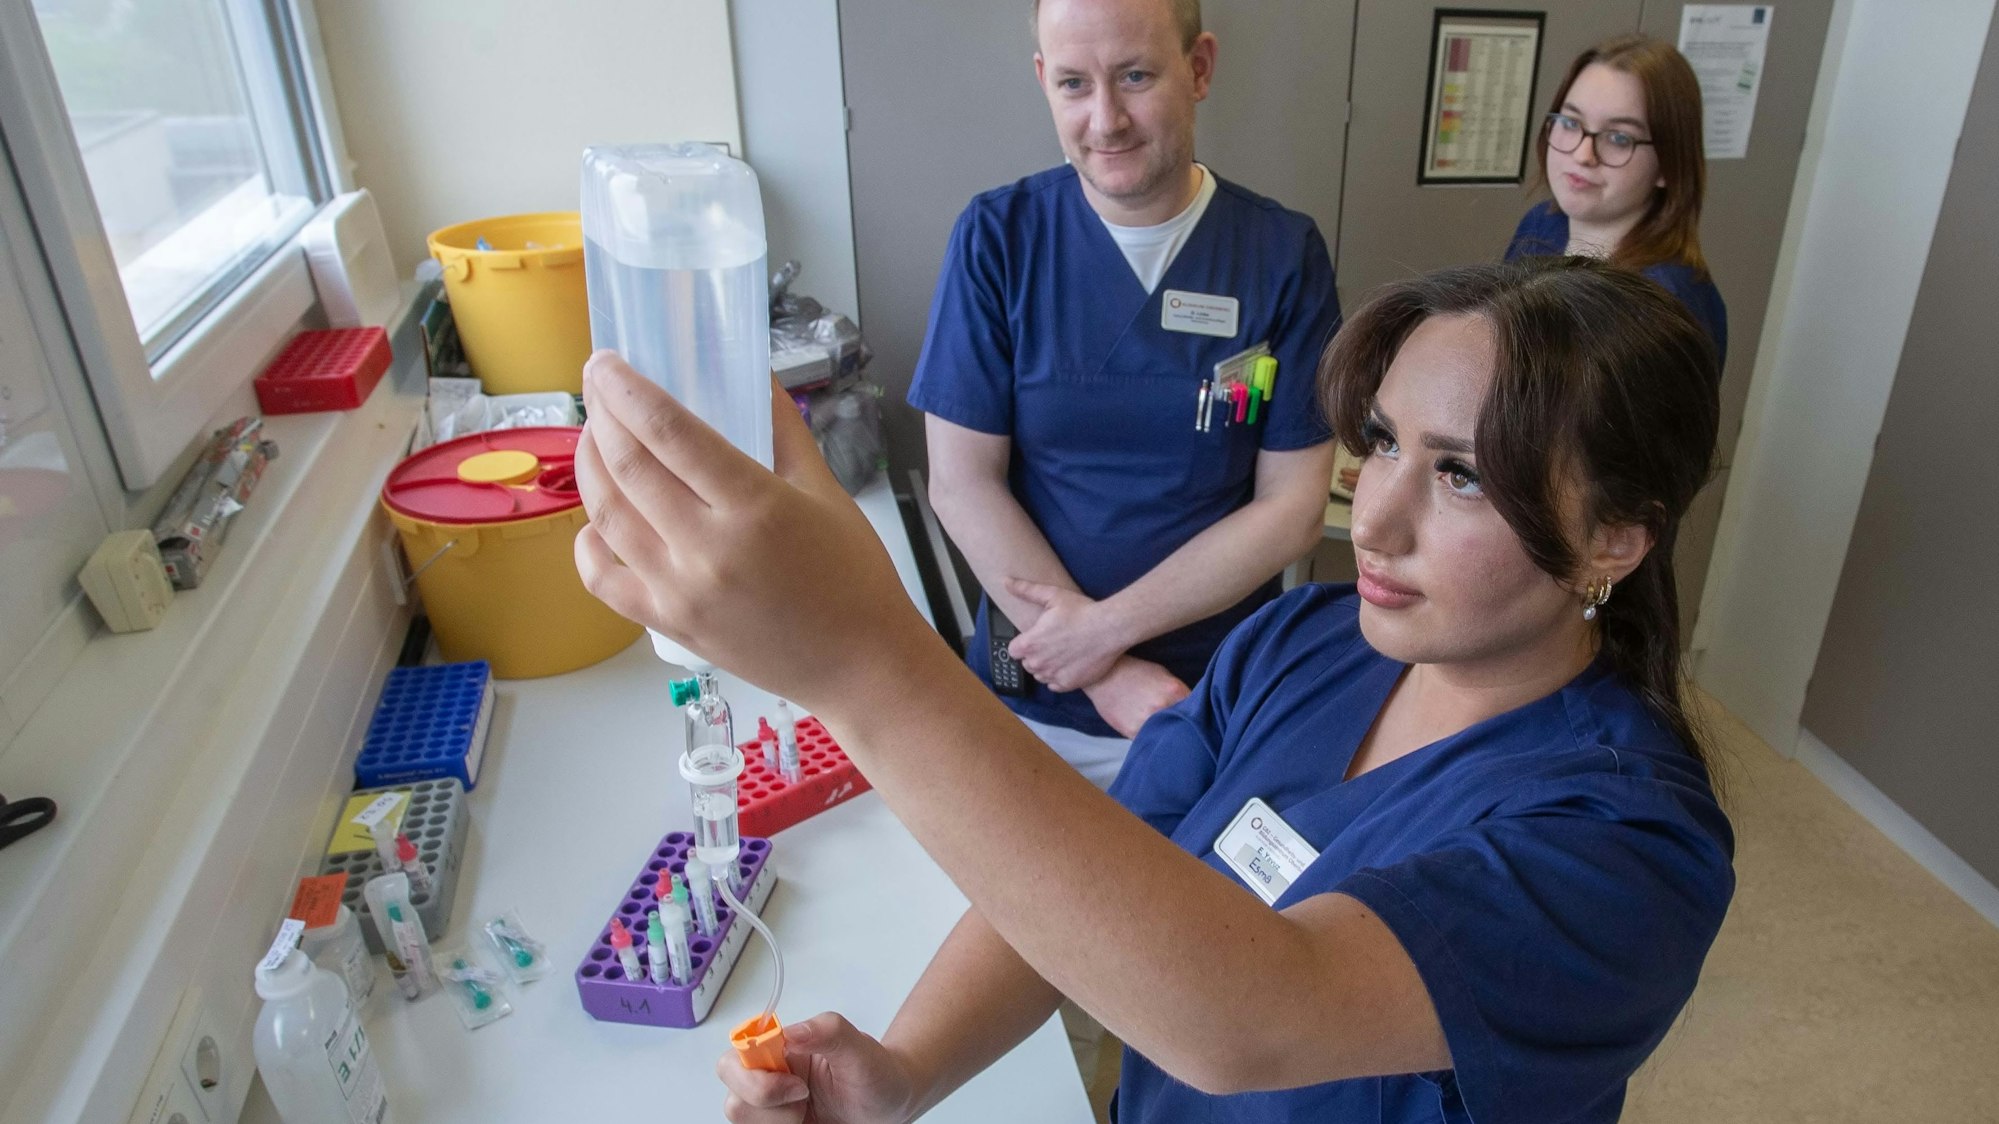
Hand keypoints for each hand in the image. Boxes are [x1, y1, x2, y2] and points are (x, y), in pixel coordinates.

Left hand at [573, 352, 938, 708]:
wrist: (861, 666)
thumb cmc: (855, 577)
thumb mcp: (827, 491)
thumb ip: (782, 430)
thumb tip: (752, 376)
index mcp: (754, 506)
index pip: (670, 432)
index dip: (628, 389)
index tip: (606, 363)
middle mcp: (708, 548)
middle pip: (629, 466)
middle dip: (601, 416)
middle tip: (595, 387)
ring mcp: (682, 591)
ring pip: (607, 515)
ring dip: (590, 467)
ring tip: (595, 439)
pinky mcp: (670, 624)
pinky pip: (605, 580)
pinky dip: (588, 546)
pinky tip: (596, 521)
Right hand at [717, 1013, 916, 1123]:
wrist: (890, 1106)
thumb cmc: (876, 1074)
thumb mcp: (861, 1048)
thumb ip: (829, 1031)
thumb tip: (790, 1032)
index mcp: (781, 1050)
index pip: (736, 1056)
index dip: (755, 1077)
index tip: (796, 1086)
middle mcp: (770, 1078)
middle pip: (733, 1096)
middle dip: (766, 1104)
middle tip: (805, 1101)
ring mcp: (772, 1110)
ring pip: (743, 1121)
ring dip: (780, 1123)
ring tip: (810, 1113)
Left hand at [1002, 578, 1127, 692]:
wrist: (1109, 629)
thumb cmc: (1082, 612)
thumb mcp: (1052, 595)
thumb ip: (1026, 590)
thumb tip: (1006, 582)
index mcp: (1029, 644)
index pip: (1013, 650)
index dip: (1023, 643)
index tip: (1034, 637)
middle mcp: (1038, 663)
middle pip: (1027, 663)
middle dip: (1035, 655)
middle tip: (1052, 642)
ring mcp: (1053, 675)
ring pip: (1041, 675)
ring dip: (1046, 667)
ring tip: (1062, 653)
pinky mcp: (1068, 684)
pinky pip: (1055, 685)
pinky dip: (1059, 677)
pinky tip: (1069, 664)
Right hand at [1081, 657, 1189, 737]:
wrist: (1102, 677)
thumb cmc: (1135, 672)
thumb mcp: (1162, 674)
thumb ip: (1179, 692)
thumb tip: (1195, 709)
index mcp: (1173, 690)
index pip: (1198, 710)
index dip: (1198, 713)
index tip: (1197, 715)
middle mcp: (1161, 707)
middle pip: (1184, 726)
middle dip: (1183, 725)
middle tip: (1179, 723)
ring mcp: (1145, 721)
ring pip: (1166, 736)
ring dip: (1166, 733)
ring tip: (1158, 724)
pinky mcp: (1131, 732)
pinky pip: (1148, 741)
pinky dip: (1150, 737)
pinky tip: (1145, 727)